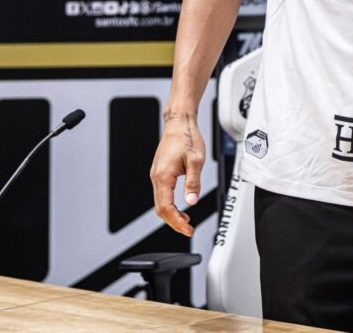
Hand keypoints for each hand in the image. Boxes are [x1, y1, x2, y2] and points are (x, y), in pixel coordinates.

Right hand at [150, 111, 205, 236]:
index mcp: (163, 176)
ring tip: (186, 221)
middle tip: (187, 230)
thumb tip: (192, 201)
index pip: (166, 207)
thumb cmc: (187, 137)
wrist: (179, 123)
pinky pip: (162, 194)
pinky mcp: (160, 172)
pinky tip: (180, 206)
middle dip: (173, 222)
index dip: (176, 222)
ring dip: (172, 214)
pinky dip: (170, 204)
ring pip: (160, 202)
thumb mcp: (196, 160)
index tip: (187, 229)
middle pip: (160, 209)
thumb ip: (193, 182)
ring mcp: (157, 175)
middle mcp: (156, 177)